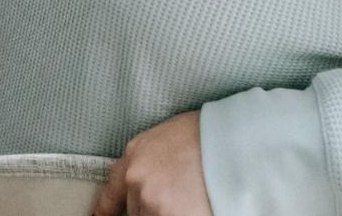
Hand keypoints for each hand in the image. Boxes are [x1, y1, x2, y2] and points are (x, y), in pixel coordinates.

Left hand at [91, 111, 211, 215]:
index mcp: (134, 157)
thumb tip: (146, 180)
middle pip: (135, 211)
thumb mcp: (165, 138)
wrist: (235, 139)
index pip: (111, 194)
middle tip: (174, 197)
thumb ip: (147, 162)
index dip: (106, 211)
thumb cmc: (208, 134)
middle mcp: (138, 181)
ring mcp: (154, 202)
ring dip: (167, 212)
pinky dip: (184, 215)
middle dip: (151, 208)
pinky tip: (197, 207)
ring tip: (190, 200)